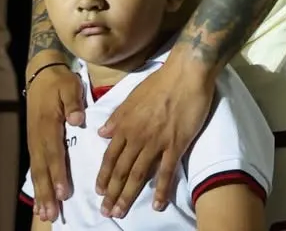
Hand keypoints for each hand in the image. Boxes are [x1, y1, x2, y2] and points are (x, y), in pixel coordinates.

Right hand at [26, 61, 85, 221]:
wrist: (41, 74)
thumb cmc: (59, 82)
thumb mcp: (69, 86)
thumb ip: (73, 104)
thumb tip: (78, 120)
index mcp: (49, 125)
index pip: (55, 154)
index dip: (59, 174)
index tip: (64, 192)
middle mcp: (39, 137)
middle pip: (43, 169)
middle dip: (47, 192)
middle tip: (52, 213)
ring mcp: (35, 141)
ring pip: (38, 171)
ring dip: (41, 193)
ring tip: (45, 213)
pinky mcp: (35, 142)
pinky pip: (36, 167)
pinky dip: (38, 184)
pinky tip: (40, 198)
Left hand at [95, 56, 213, 216]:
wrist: (186, 72)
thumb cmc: (160, 81)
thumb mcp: (132, 96)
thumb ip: (117, 116)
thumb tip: (102, 133)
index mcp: (125, 124)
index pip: (110, 156)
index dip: (104, 176)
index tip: (99, 192)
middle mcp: (137, 136)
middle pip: (122, 170)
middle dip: (112, 193)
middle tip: (106, 212)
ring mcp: (156, 142)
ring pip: (139, 174)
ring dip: (128, 195)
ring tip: (121, 212)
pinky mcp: (176, 144)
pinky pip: (166, 171)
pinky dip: (161, 190)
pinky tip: (157, 204)